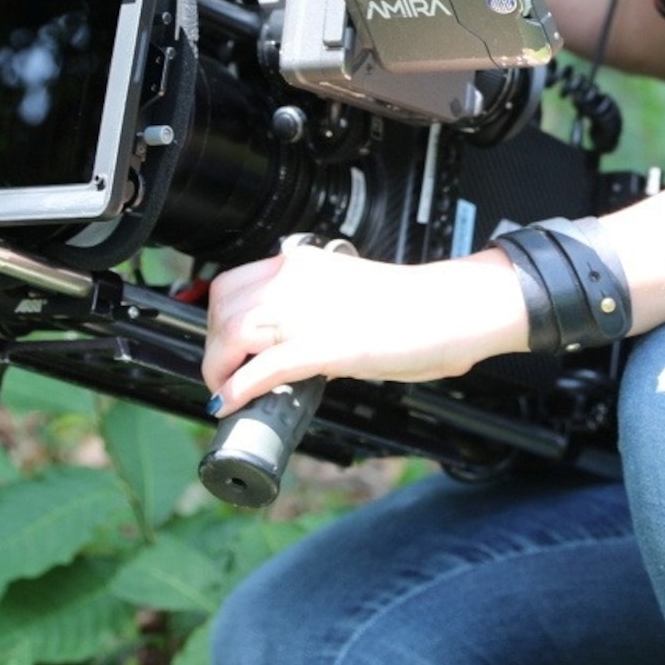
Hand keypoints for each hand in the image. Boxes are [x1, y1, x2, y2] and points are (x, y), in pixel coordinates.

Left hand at [203, 246, 529, 413]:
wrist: (451, 309)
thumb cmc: (414, 305)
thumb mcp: (346, 291)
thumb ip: (311, 305)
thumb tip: (287, 340)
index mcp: (303, 264)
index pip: (233, 283)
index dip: (215, 318)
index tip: (220, 343)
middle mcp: (297, 281)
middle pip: (222, 308)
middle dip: (213, 346)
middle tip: (221, 373)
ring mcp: (307, 313)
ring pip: (232, 335)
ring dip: (219, 369)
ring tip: (227, 391)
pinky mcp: (323, 346)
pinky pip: (263, 367)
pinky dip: (240, 387)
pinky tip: (234, 400)